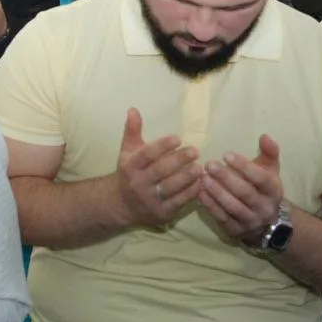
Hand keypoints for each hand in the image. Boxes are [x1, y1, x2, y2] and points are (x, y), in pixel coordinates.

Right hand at [114, 108, 202, 227]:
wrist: (121, 204)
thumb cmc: (129, 172)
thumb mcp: (127, 151)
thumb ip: (132, 130)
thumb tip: (134, 109)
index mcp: (131, 166)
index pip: (147, 155)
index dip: (161, 146)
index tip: (177, 138)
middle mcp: (139, 183)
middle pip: (160, 171)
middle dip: (178, 161)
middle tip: (195, 151)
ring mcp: (150, 199)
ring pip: (170, 188)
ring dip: (186, 178)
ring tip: (200, 168)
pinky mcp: (161, 212)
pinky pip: (178, 202)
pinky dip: (190, 193)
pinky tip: (201, 184)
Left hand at [198, 135, 284, 246]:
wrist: (268, 222)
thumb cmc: (263, 188)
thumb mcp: (270, 170)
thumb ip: (269, 152)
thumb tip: (265, 135)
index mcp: (273, 190)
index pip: (260, 178)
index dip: (244, 166)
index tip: (226, 154)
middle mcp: (264, 207)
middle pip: (245, 193)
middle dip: (226, 178)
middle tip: (209, 164)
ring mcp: (251, 221)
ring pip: (233, 207)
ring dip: (216, 192)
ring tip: (202, 177)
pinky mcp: (237, 231)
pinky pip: (223, 218)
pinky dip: (210, 206)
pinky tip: (199, 193)